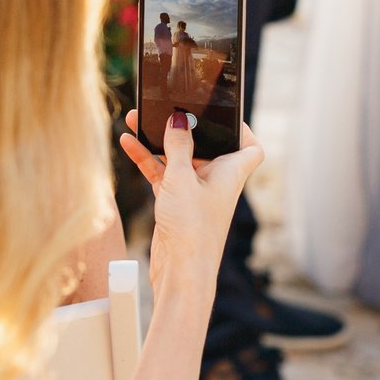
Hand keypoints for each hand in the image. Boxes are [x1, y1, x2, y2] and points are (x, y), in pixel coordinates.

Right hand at [119, 112, 263, 306]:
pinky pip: (162, 173)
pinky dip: (147, 159)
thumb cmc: (192, 228)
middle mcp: (216, 180)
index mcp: (231, 172)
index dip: (242, 129)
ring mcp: (195, 191)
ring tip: (139, 119)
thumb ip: (179, 145)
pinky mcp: (175, 202)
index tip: (224, 113)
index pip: (251, 147)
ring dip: (160, 141)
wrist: (180, 271)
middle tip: (167, 107)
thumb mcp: (182, 178)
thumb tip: (179, 120)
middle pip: (205, 145)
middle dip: (185, 127)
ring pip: (178, 158)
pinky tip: (128, 143)